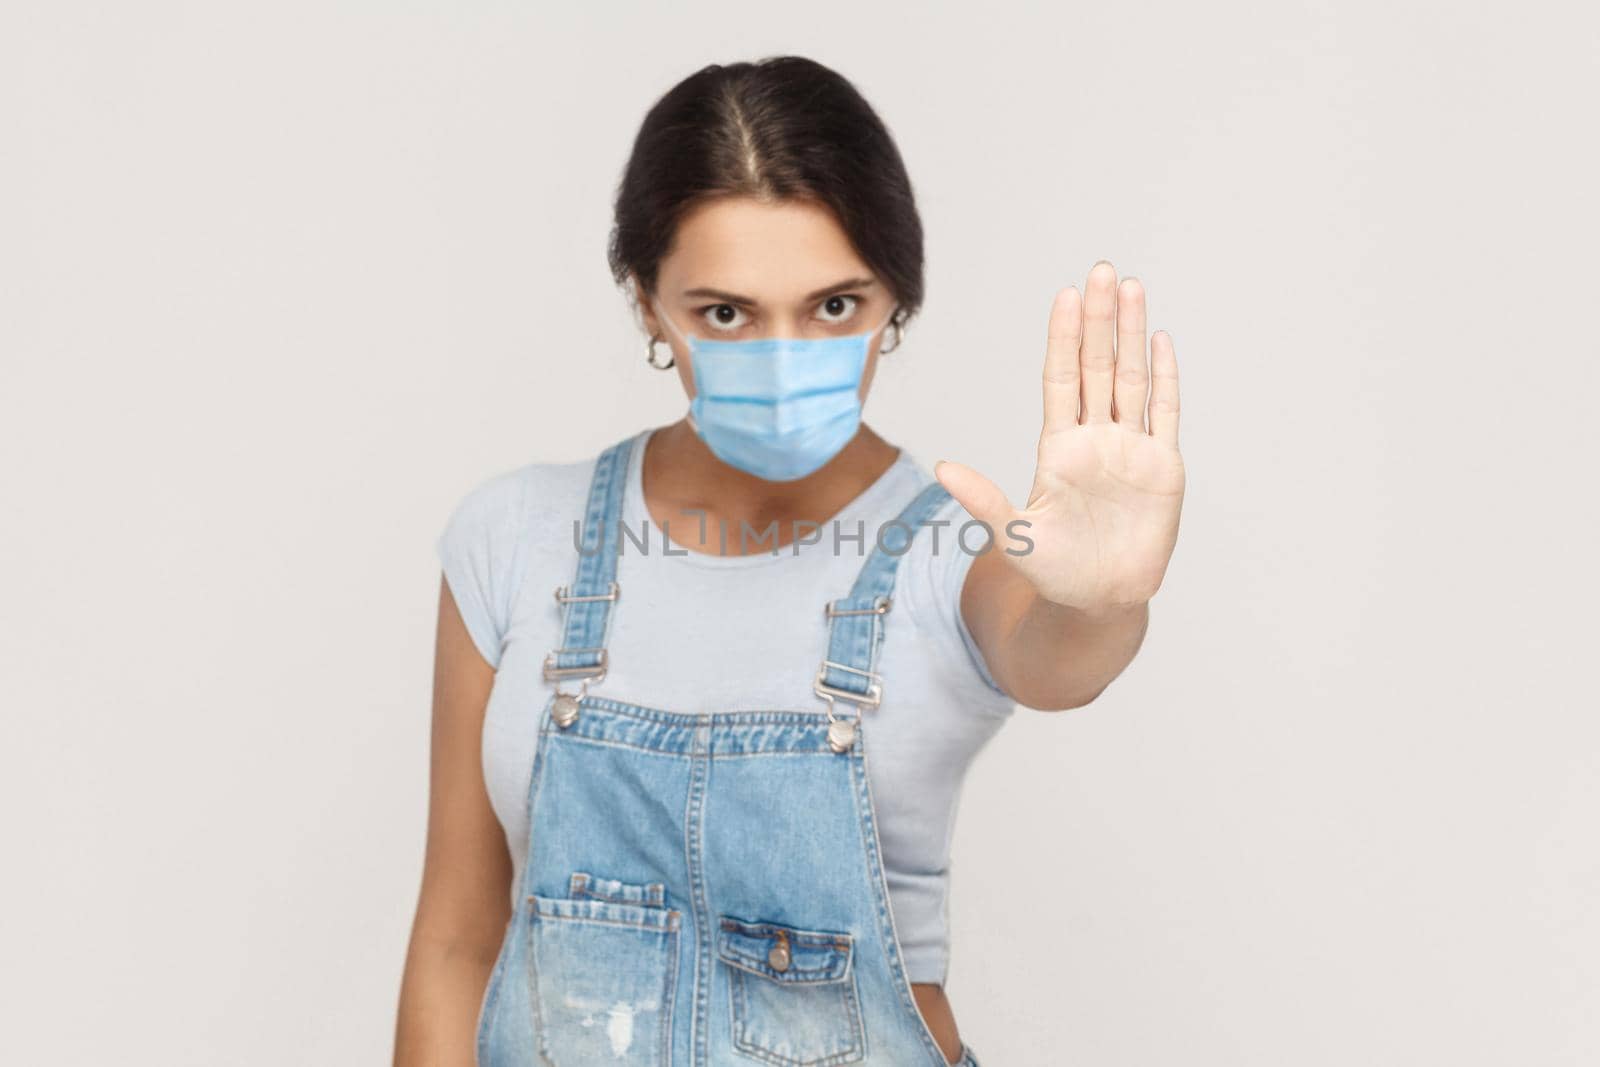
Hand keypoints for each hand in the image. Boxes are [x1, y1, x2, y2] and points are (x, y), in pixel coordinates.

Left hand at [935, 261, 1184, 616]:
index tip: (1064, 296)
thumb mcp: (1014, 535)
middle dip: (1099, 319)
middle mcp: (1095, 439)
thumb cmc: (1054, 571)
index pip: (1062, 379)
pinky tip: (1160, 341)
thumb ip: (984, 499)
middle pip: (1098, 366)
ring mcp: (1130, 449)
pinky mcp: (1163, 468)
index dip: (1063, 338)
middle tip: (1100, 271)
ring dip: (1131, 334)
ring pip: (1132, 379)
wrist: (1100, 602)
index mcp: (1058, 448)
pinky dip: (1165, 378)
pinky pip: (1165, 413)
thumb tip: (942, 468)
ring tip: (1130, 288)